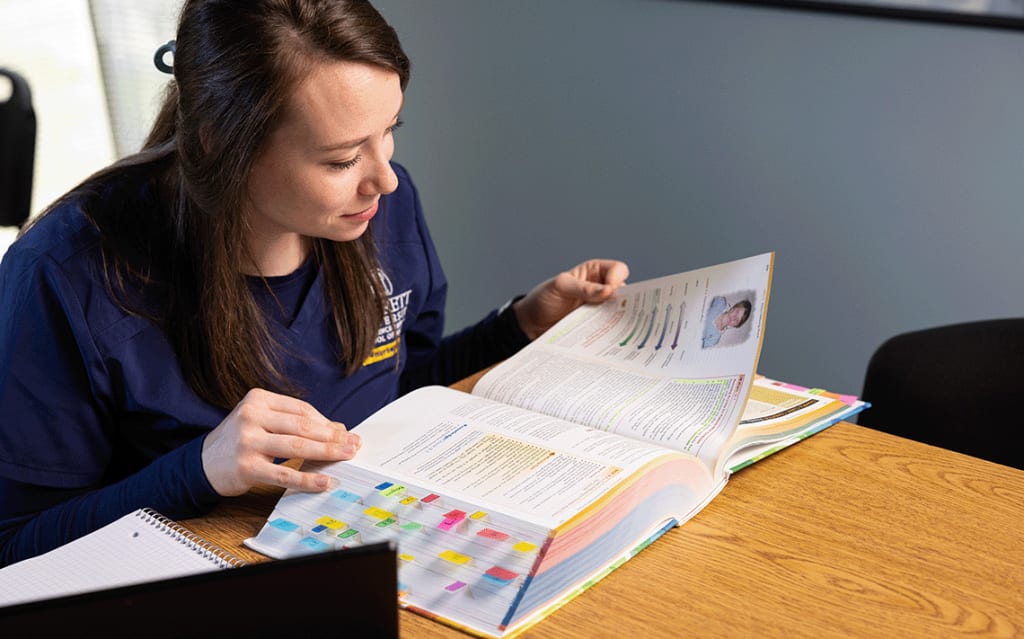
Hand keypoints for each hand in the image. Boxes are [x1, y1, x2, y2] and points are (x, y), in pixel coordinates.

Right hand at [201, 388, 361, 495]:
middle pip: (302, 426)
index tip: (345, 432)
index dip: (326, 422)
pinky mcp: (246, 467)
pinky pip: (284, 474)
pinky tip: (323, 482)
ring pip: (297, 446)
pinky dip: (307, 479)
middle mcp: (251, 416)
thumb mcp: (262, 422)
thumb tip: (337, 429)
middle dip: (332, 436)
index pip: (301, 409)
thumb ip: (295, 422)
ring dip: (326, 452)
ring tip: (346, 456)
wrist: (201, 464)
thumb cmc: (239, 440)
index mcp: (258, 399)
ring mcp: (247, 441)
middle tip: (352, 444)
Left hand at [512, 259, 629, 339]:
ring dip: (619, 319)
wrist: (532, 324)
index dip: (617, 279)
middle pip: (625, 291)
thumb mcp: (561, 287)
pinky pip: (610, 327)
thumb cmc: (544, 298)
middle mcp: (601, 288)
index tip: (610, 292)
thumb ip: (584, 288)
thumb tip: (609, 291)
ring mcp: (600, 308)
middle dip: (625, 301)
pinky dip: (611, 331)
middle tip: (621, 312)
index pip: (618, 270)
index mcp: (594, 272)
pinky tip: (610, 337)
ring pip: (620, 311)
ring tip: (614, 327)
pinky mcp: (597, 325)